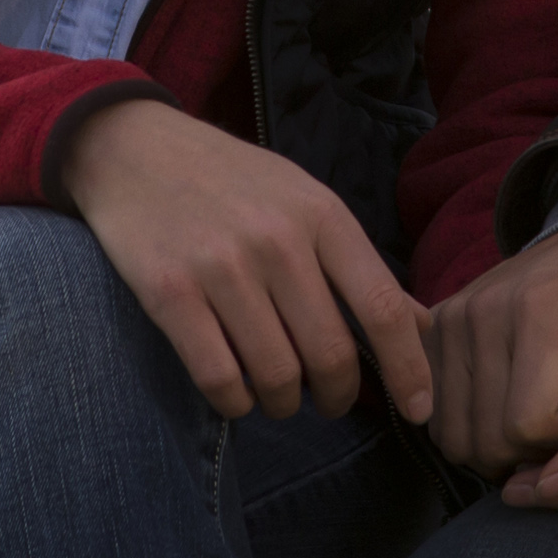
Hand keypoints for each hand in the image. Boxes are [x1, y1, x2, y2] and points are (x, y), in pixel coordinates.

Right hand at [62, 97, 433, 423]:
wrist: (136, 147)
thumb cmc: (232, 180)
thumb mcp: (305, 200)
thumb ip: (358, 264)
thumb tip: (422, 325)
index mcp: (321, 214)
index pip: (381, 306)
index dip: (409, 368)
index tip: (419, 411)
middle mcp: (277, 240)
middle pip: (330, 354)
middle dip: (336, 396)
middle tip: (327, 400)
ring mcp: (221, 266)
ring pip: (276, 375)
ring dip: (284, 403)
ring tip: (278, 394)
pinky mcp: (170, 292)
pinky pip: (219, 379)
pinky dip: (235, 403)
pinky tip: (236, 393)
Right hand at [431, 219, 557, 512]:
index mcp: (544, 308)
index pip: (529, 426)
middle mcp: (486, 306)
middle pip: (488, 436)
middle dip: (536, 451)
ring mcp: (456, 313)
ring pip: (456, 433)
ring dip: (502, 447)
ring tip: (549, 417)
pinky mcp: (439, 322)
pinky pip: (436, 412)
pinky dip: (472, 428)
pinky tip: (513, 409)